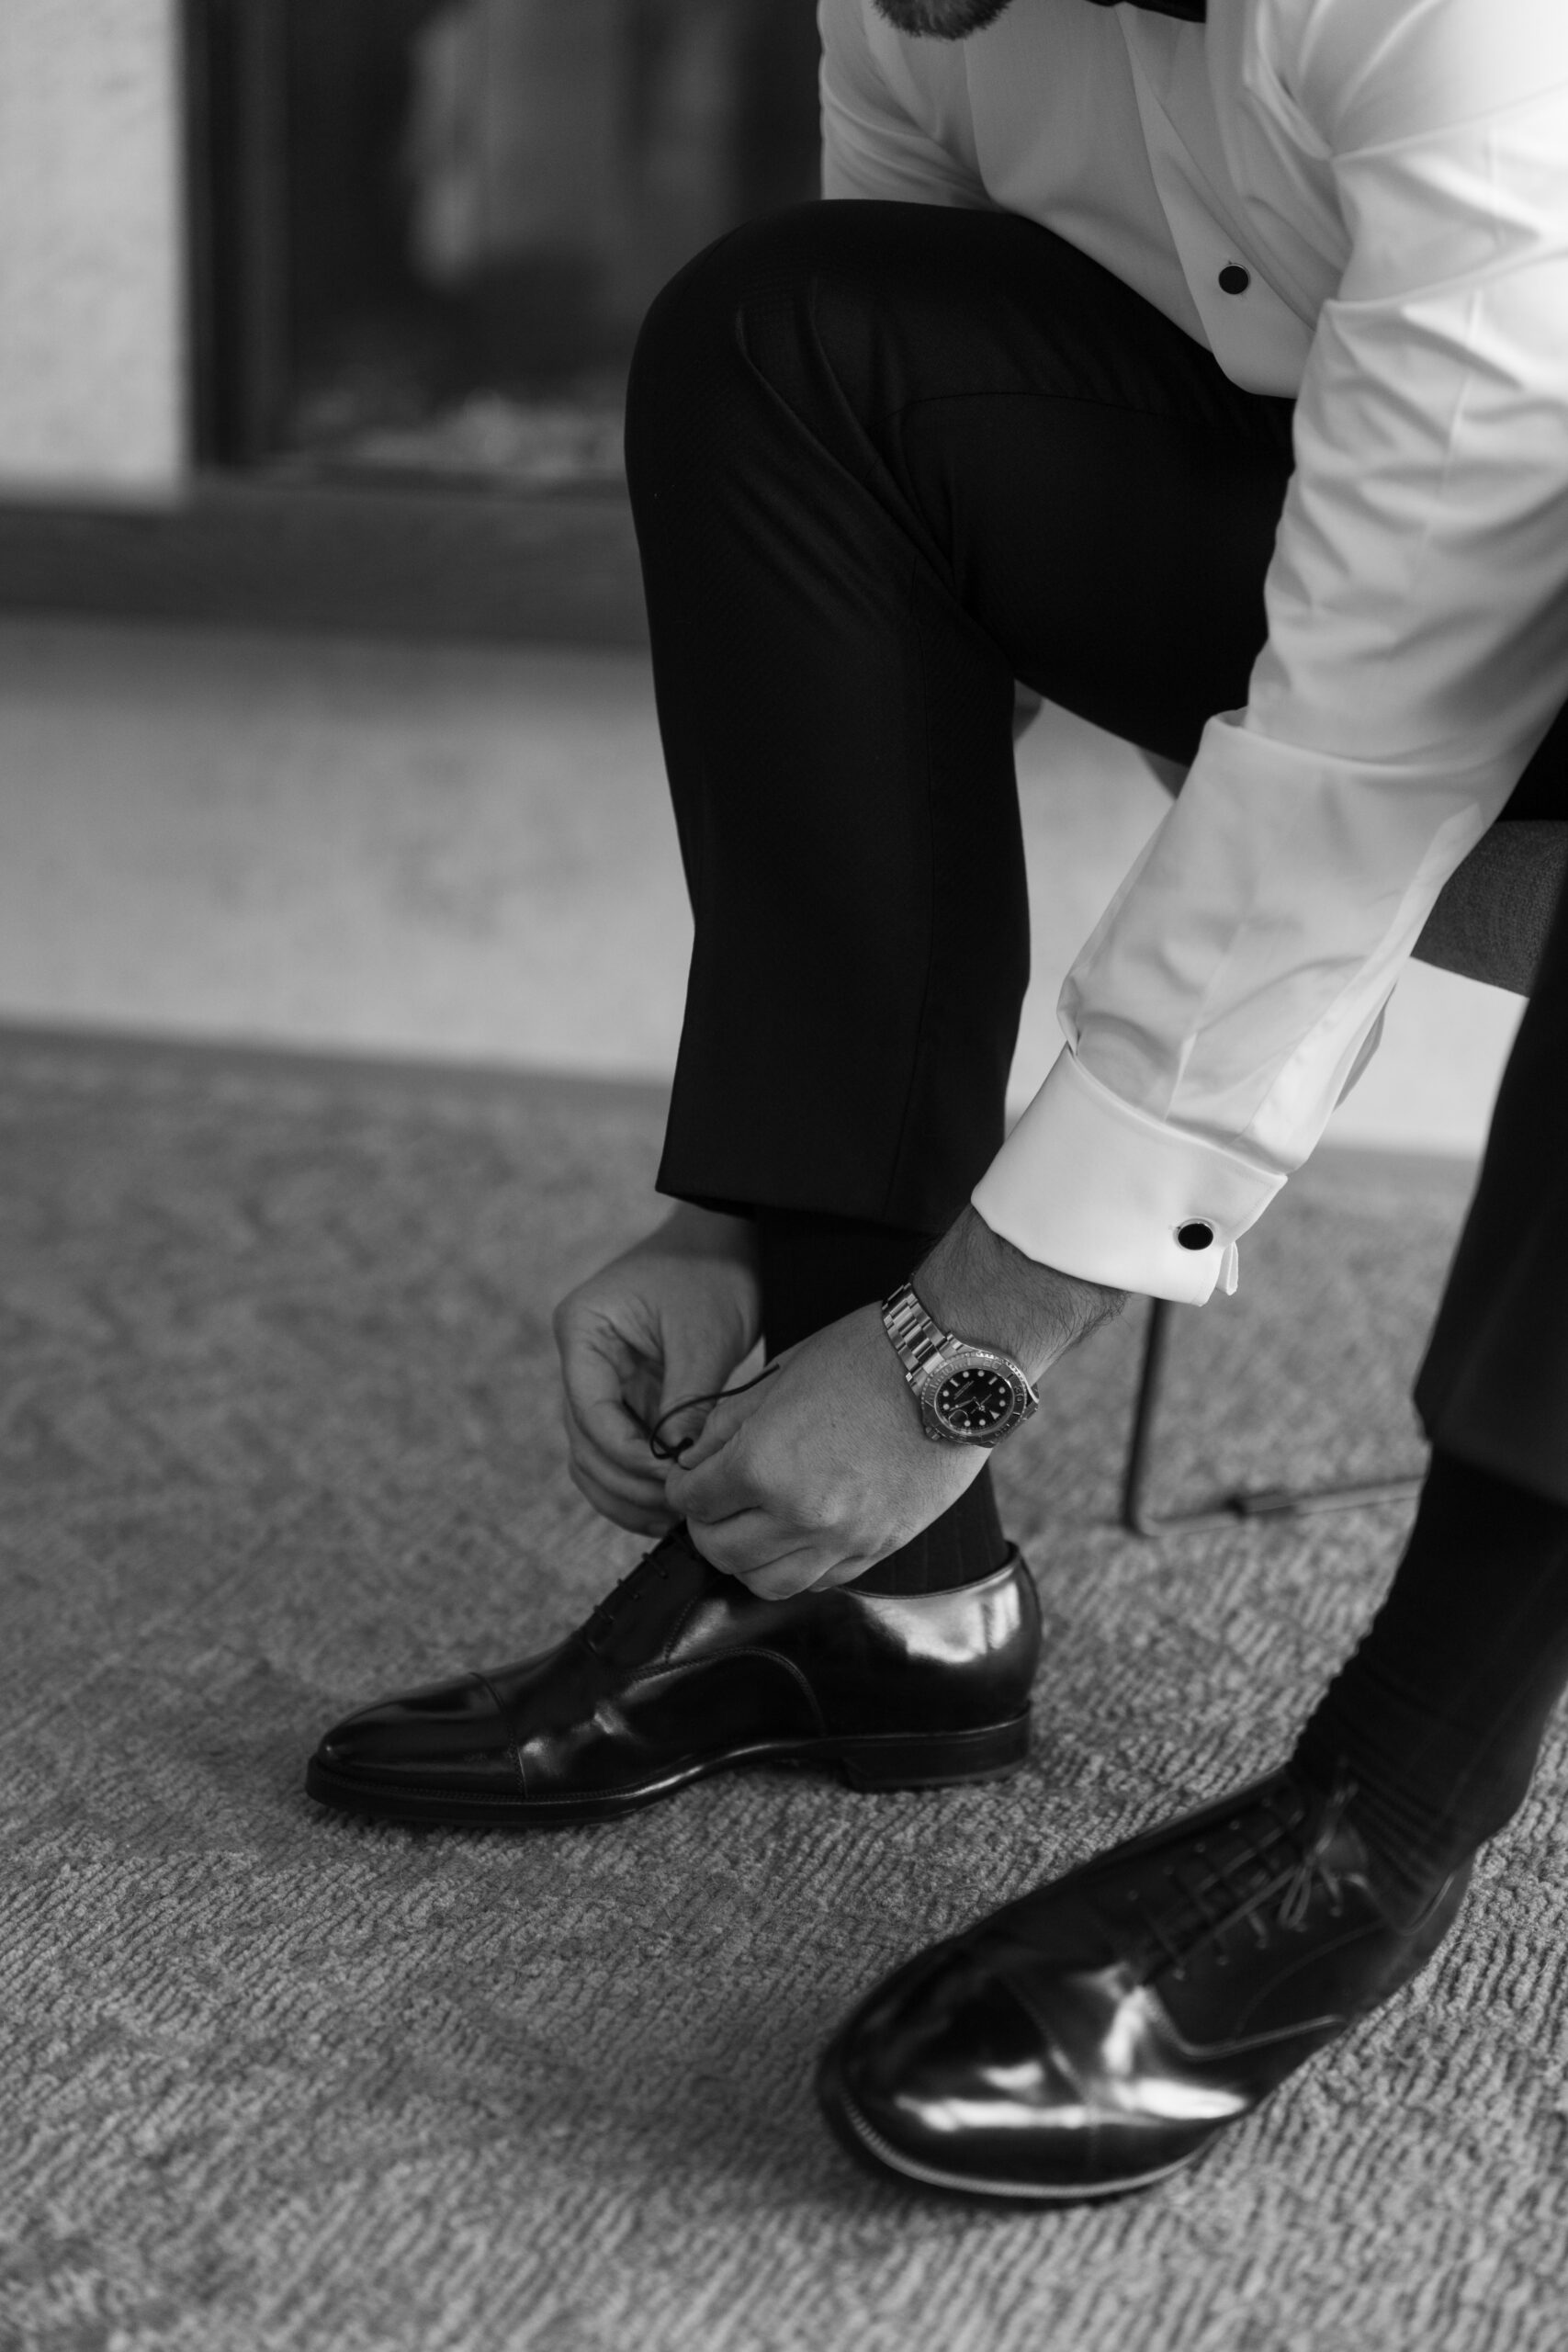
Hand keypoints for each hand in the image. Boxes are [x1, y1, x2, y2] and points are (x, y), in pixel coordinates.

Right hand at [553, 1204, 761, 1535]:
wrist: (727, 1243)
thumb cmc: (713, 1272)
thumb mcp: (703, 1336)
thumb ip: (686, 1402)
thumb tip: (681, 1468)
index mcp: (582, 1329)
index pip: (589, 1411)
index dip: (626, 1455)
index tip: (671, 1479)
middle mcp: (579, 1358)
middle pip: (584, 1441)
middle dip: (626, 1482)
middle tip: (676, 1508)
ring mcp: (598, 1379)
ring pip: (593, 1456)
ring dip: (627, 1492)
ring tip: (673, 1519)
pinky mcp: (625, 1396)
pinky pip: (618, 1450)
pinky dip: (637, 1481)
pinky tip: (671, 1506)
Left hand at [664, 1303, 987, 1597]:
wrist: (950, 1368)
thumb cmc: (864, 1355)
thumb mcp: (777, 1375)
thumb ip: (727, 1425)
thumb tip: (696, 1460)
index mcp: (763, 1465)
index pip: (692, 1502)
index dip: (681, 1486)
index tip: (689, 1476)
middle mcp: (800, 1513)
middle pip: (721, 1552)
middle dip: (705, 1527)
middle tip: (711, 1504)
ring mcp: (845, 1538)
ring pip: (768, 1583)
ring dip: (746, 1560)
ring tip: (750, 1529)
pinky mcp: (881, 1546)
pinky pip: (823, 1581)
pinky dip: (798, 1566)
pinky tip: (797, 1536)